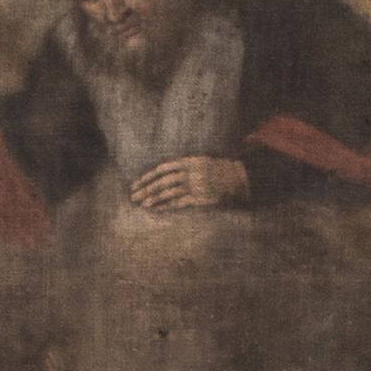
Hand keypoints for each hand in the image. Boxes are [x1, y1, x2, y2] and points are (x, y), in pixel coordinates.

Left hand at [128, 156, 249, 213]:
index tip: (136, 184)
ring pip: (168, 193)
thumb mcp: (198, 161)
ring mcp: (194, 186)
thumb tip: (162, 175)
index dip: (147, 177)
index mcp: (188, 161)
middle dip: (146, 189)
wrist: (237, 177)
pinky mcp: (199, 198)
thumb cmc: (216, 169)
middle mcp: (189, 173)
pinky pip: (179, 203)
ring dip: (154, 199)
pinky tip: (157, 209)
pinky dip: (166, 206)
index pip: (162, 169)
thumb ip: (182, 166)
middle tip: (133, 196)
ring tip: (142, 204)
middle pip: (162, 181)